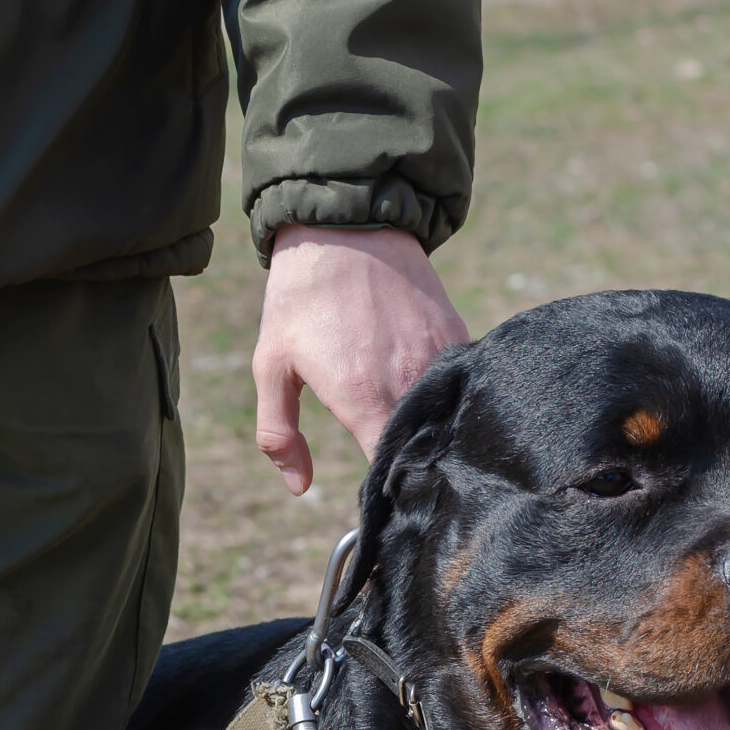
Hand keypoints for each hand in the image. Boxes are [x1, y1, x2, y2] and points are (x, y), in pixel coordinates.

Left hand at [250, 225, 469, 494]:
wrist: (346, 224)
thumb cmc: (299, 298)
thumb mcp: (270, 365)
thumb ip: (278, 434)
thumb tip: (298, 488)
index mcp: (363, 396)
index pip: (389, 468)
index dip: (387, 493)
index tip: (379, 505)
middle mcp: (409, 381)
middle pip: (425, 450)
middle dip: (415, 472)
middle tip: (400, 485)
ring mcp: (440, 357)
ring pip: (447, 419)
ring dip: (434, 436)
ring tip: (418, 449)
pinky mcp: (457, 335)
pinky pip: (459, 385)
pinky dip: (446, 401)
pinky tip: (429, 405)